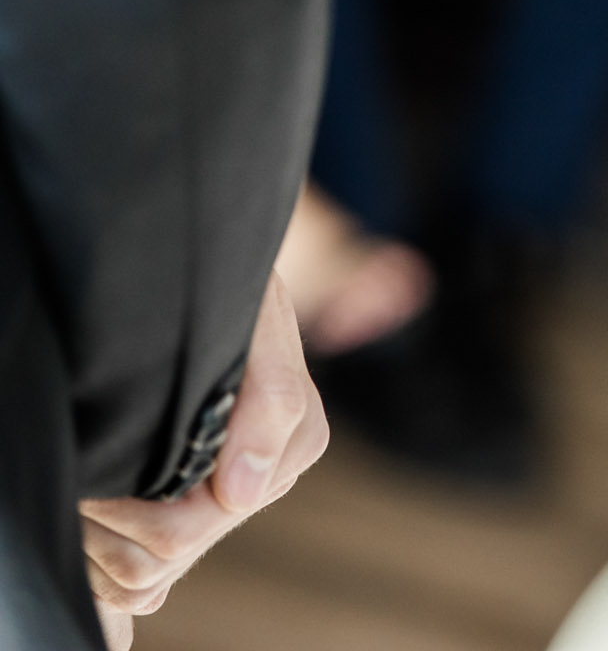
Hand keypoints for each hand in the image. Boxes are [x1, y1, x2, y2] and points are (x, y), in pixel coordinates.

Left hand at [80, 273, 326, 638]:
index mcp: (292, 442)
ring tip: (89, 484)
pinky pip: (150, 574)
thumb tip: (242, 494)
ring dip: (106, 543)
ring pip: (153, 576)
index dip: (128, 511)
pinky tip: (101, 502)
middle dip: (112, 528)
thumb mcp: (257, 319)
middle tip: (83, 479)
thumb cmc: (232, 280)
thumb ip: (272, 398)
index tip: (96, 474)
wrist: (214, 263)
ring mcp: (230, 495)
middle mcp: (264, 478)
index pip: (188, 530)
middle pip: (168, 558)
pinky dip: (114, 553)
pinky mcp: (199, 500)